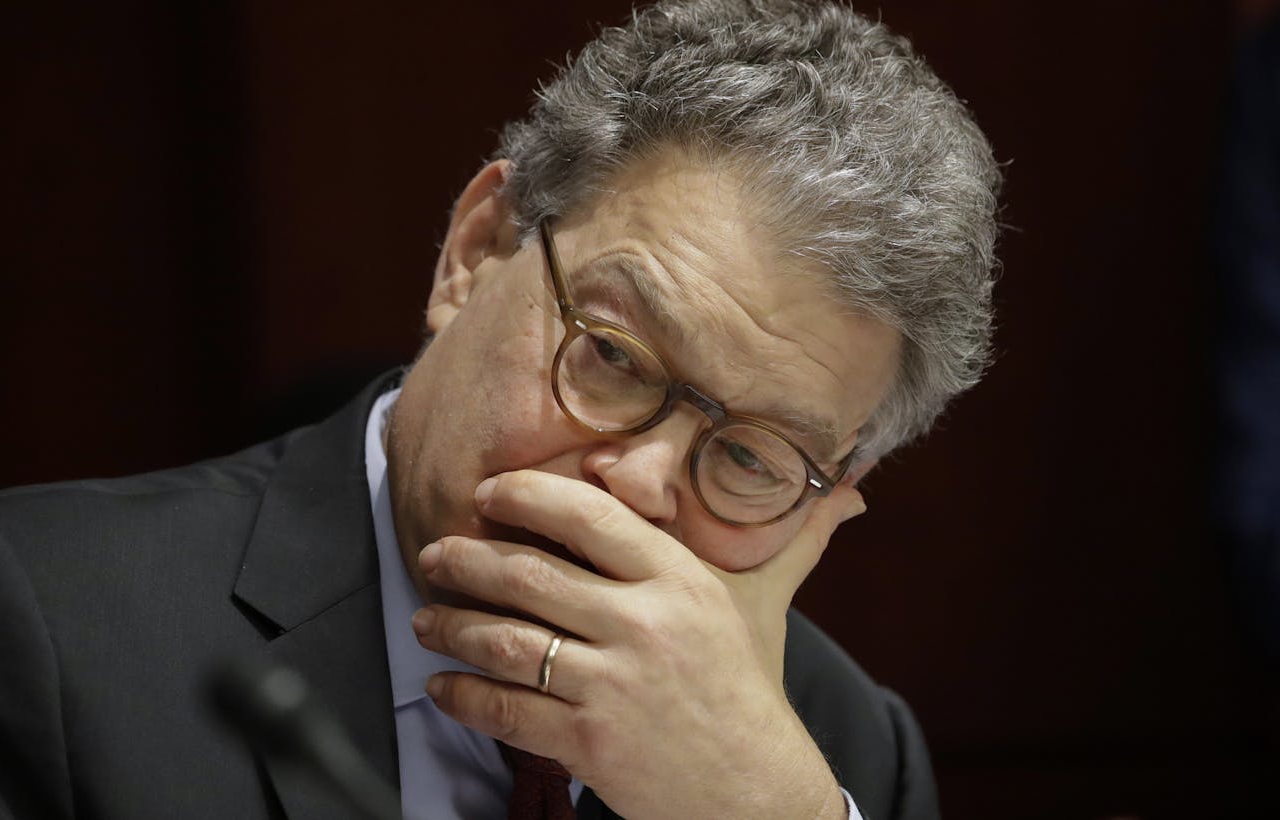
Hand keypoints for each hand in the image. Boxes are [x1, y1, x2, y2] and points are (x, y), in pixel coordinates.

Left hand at [411, 469, 863, 819]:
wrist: (757, 796)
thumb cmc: (749, 690)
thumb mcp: (764, 607)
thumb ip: (792, 543)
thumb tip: (853, 490)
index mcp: (680, 579)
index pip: (590, 516)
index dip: (527, 496)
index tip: (488, 492)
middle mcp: (645, 623)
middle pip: (531, 573)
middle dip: (468, 559)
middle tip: (435, 552)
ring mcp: (614, 684)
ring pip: (506, 639)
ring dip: (452, 626)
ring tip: (425, 618)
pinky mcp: (591, 742)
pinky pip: (505, 708)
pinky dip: (462, 695)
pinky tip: (442, 686)